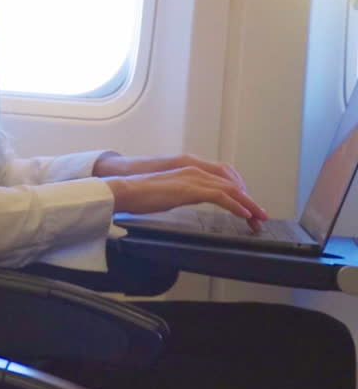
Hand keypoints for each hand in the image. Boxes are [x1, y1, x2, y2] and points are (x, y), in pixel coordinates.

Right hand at [104, 165, 267, 229]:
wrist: (127, 190)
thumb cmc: (143, 195)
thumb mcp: (170, 193)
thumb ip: (183, 193)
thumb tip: (190, 199)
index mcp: (191, 170)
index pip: (224, 180)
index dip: (240, 194)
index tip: (249, 208)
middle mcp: (196, 170)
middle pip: (232, 184)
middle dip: (249, 200)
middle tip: (261, 215)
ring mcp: (194, 178)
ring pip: (230, 190)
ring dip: (248, 204)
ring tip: (258, 217)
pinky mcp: (190, 189)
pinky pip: (220, 197)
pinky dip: (235, 205)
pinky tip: (244, 214)